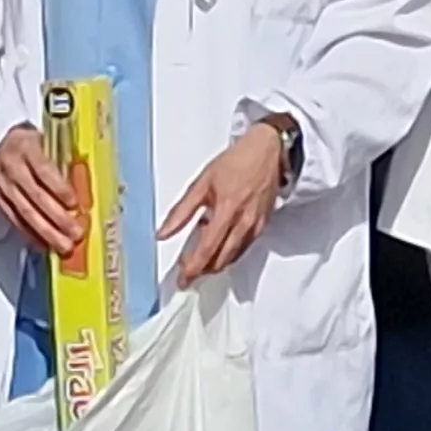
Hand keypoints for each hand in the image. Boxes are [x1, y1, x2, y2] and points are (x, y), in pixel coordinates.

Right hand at [0, 123, 83, 254]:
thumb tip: (84, 191)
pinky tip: (45, 245)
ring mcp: (2, 186)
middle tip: (76, 234)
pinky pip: (15, 220)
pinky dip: (31, 235)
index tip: (75, 205)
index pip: (43, 171)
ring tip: (64, 246)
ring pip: (25, 213)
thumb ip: (62, 161)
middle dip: (58, 218)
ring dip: (46, 233)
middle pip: (35, 197)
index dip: (59, 189)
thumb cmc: (32, 143)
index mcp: (25, 147)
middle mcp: (11, 167)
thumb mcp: (46, 141)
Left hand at [161, 120, 290, 284]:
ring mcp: (256, 226)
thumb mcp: (202, 183)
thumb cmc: (236, 162)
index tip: (182, 279)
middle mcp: (244, 222)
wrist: (267, 151)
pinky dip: (229, 253)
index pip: (207, 249)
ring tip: (200, 261)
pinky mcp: (263, 225)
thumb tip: (163, 233)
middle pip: (221, 259)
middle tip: (187, 273)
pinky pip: (244, 248)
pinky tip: (219, 247)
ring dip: (215, 264)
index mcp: (227, 210)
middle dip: (203, 270)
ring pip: (233, 257)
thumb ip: (181, 212)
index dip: (193, 267)